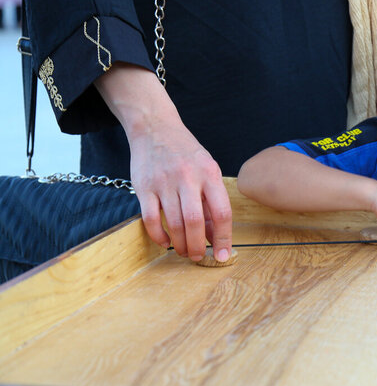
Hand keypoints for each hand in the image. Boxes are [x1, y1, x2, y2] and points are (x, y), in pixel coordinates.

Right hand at [94, 63, 232, 261]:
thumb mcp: (207, 170)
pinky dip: (159, 236)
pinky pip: (151, 219)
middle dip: (198, 246)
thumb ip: (211, 200)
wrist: (155, 128)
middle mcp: (188, 178)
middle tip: (198, 257)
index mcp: (210, 173)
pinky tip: (165, 242)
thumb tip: (213, 235)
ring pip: (174, 223)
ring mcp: (164, 182)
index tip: (222, 255)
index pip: (221, 212)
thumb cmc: (186, 153)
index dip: (223, 238)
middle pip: (195, 222)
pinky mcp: (144, 187)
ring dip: (180, 244)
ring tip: (183, 251)